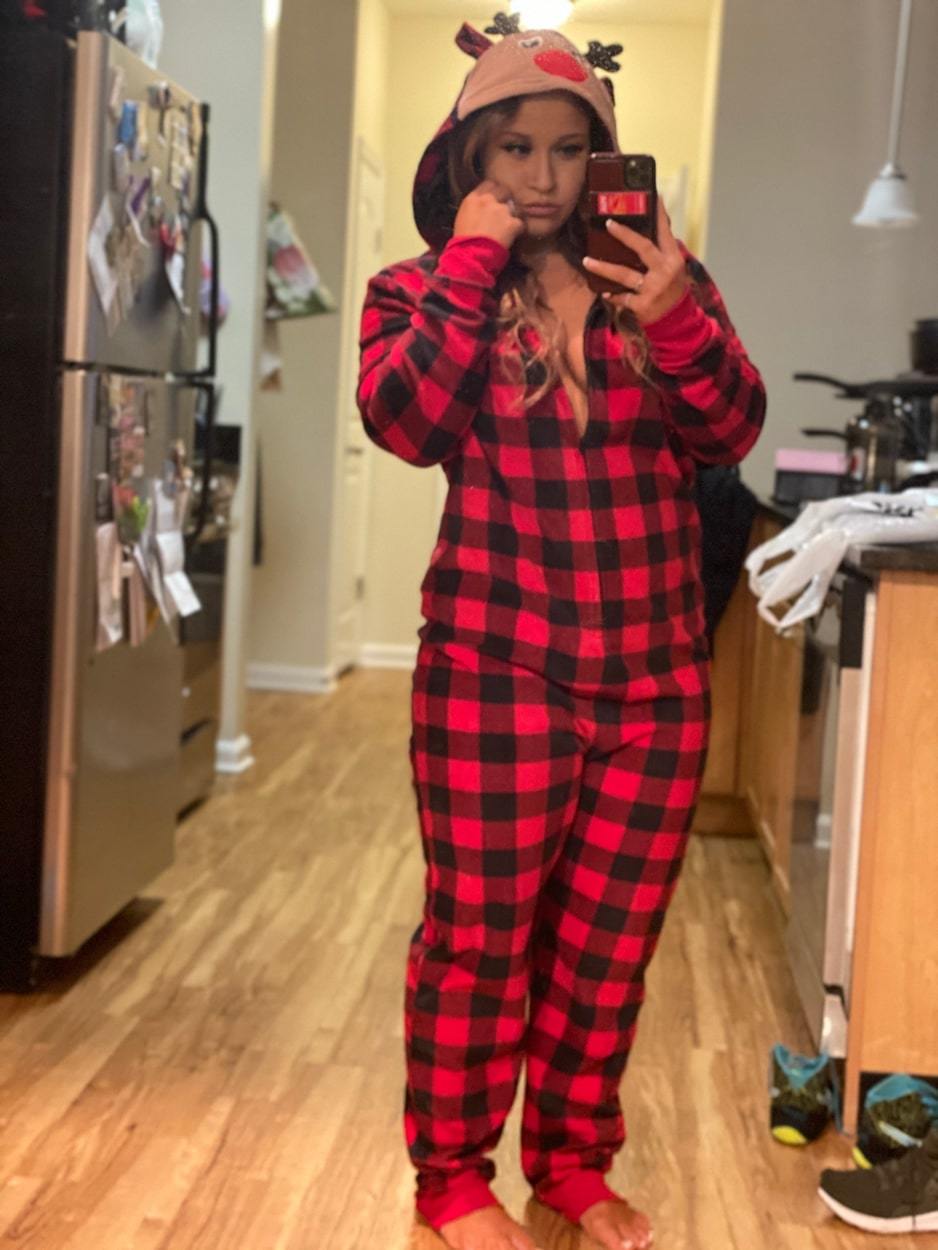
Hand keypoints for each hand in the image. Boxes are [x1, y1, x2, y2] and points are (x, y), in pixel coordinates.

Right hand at [452, 179, 524, 250]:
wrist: (470, 254)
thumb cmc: (462, 240)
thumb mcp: (462, 218)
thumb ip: (474, 208)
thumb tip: (480, 209)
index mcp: (474, 198)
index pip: (489, 184)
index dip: (494, 190)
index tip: (495, 197)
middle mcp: (488, 200)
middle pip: (503, 190)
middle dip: (505, 198)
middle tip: (504, 210)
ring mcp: (502, 210)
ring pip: (513, 207)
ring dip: (512, 214)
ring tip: (509, 225)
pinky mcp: (512, 223)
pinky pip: (520, 223)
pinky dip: (518, 229)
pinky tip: (514, 235)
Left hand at [583, 198, 688, 324]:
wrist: (678, 322)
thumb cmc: (673, 291)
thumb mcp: (675, 268)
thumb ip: (663, 250)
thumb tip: (655, 224)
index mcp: (674, 259)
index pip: (665, 233)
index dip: (659, 215)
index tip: (653, 196)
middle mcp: (664, 272)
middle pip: (643, 248)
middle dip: (625, 235)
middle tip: (608, 224)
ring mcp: (653, 289)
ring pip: (624, 274)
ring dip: (603, 267)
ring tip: (587, 261)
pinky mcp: (643, 305)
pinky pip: (622, 297)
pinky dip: (613, 295)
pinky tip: (603, 291)